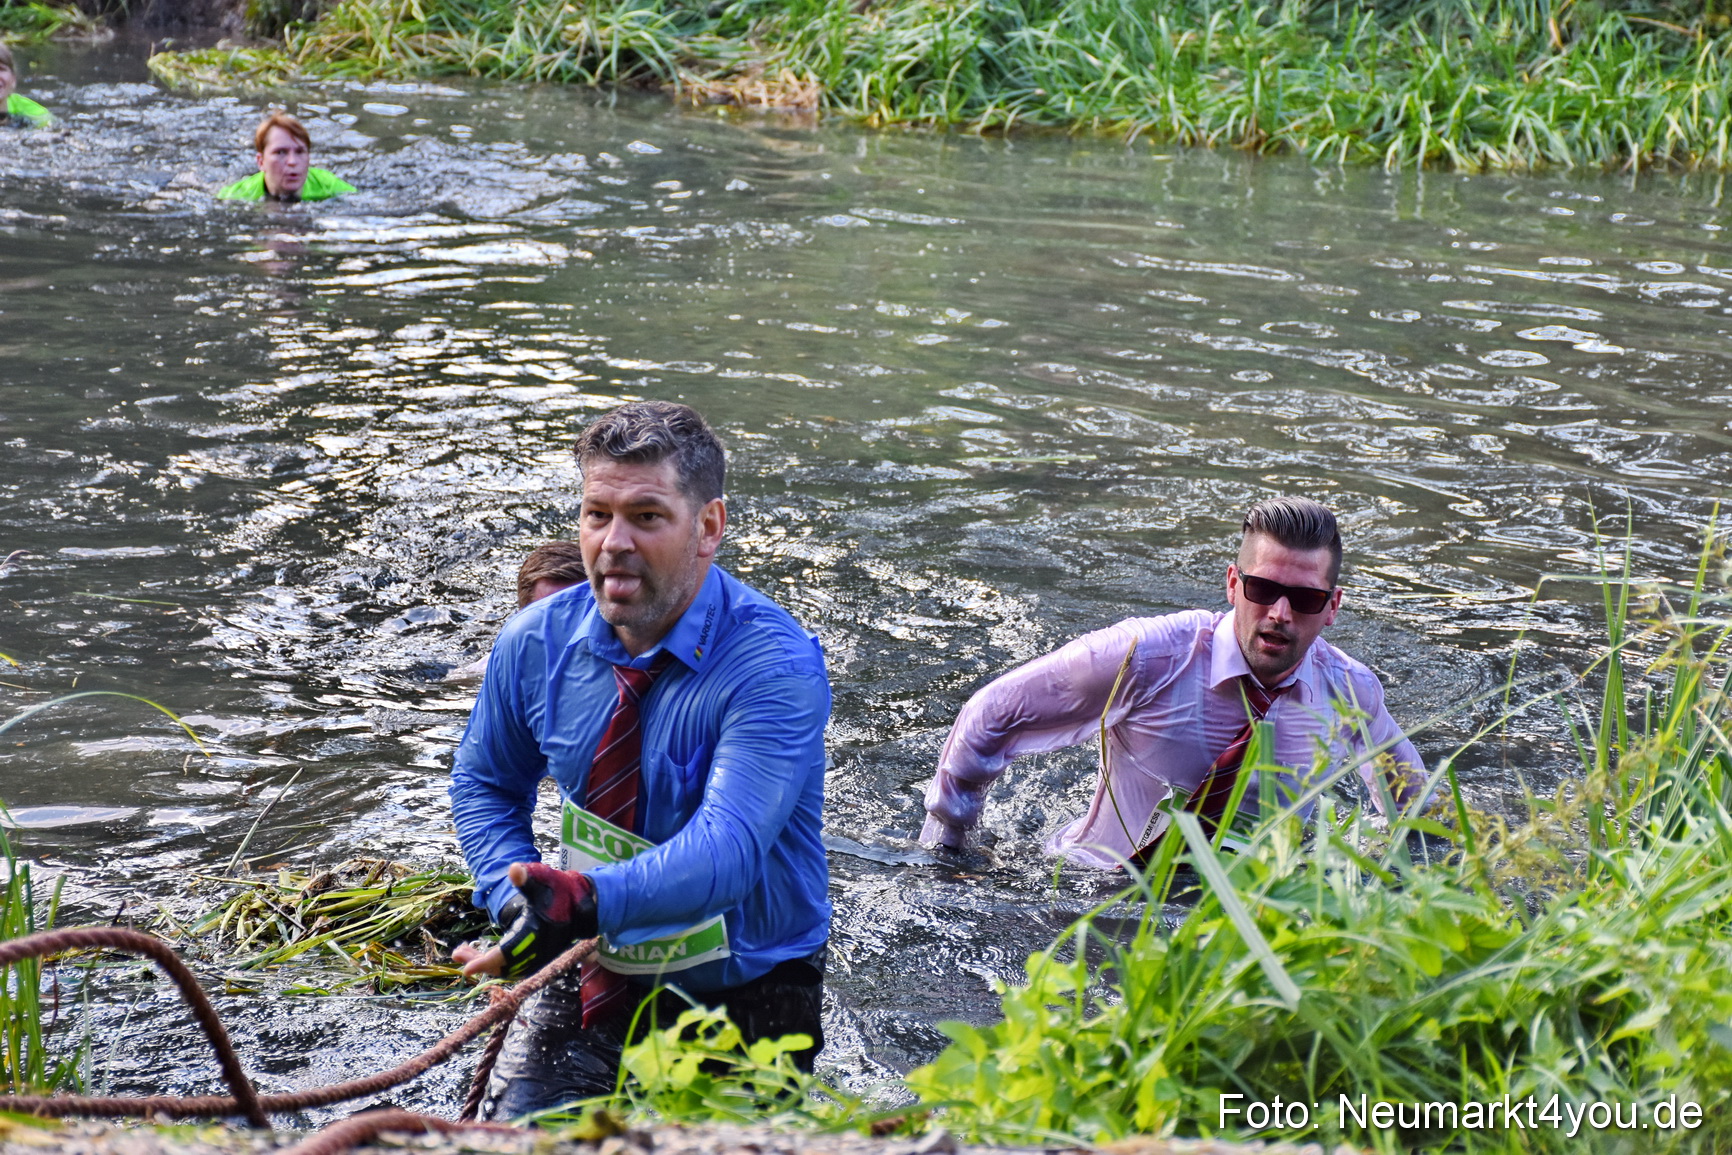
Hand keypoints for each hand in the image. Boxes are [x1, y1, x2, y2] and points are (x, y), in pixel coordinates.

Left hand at [454, 862, 597, 978]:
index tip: (466, 968)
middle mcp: (537, 950)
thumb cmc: (562, 891)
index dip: (486, 962)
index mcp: (537, 933)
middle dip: (479, 962)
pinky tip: (481, 954)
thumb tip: (513, 869)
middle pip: (503, 966)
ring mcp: (538, 957)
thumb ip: (528, 877)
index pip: (507, 954)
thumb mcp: (545, 880)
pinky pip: (512, 967)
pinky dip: (495, 963)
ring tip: (463, 952)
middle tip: (457, 953)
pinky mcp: (536, 957)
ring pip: (507, 968)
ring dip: (485, 962)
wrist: (585, 904)